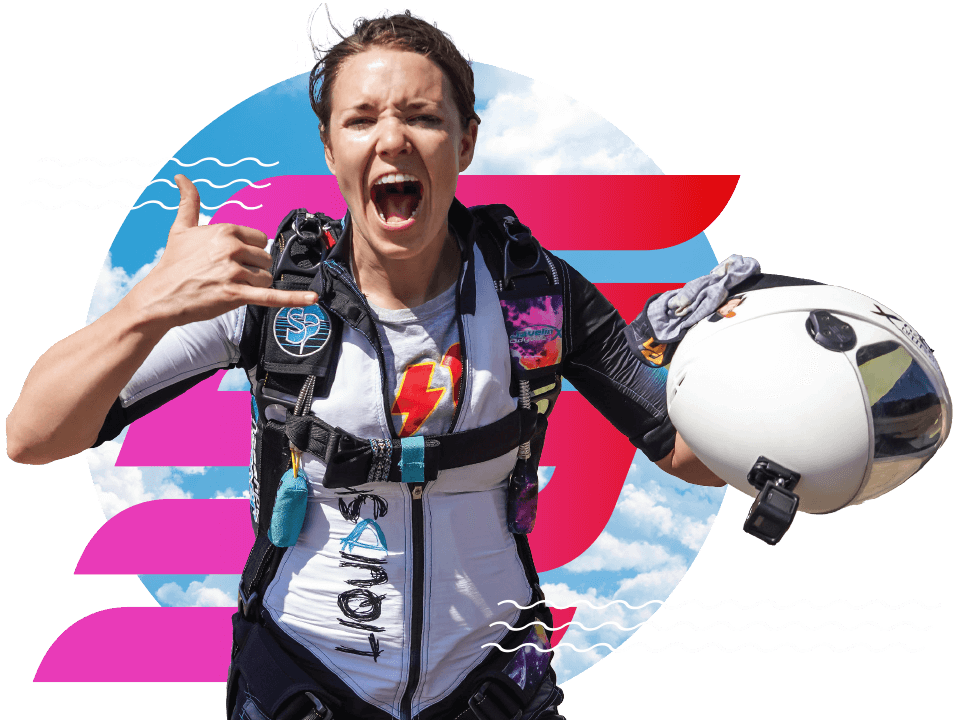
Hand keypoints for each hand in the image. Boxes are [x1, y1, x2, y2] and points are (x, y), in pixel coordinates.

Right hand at [126, 175, 317, 328]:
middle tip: (227, 276)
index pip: (261, 239)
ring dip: (253, 286)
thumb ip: (188, 201)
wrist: (160, 296)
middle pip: (265, 259)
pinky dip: (293, 299)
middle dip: (252, 269)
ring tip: (228, 287)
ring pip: (266, 278)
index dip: (250, 252)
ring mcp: (234, 271)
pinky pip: (271, 296)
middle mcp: (231, 247)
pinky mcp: (235, 294)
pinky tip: (312, 299)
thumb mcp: (181, 228)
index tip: (233, 259)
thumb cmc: (173, 264)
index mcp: (225, 229)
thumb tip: (181, 177)